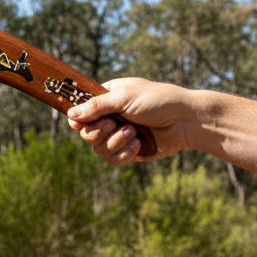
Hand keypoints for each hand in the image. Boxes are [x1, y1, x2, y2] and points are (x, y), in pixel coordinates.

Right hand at [67, 77, 189, 164]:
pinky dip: (124, 153)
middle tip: (114, 123)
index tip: (82, 122)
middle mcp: (110, 117)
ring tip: (133, 132)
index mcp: (107, 99)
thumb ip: (96, 106)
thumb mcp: (124, 97)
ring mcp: (119, 135)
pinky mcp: (129, 151)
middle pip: (85, 133)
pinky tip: (139, 143)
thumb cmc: (158, 101)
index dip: (78, 119)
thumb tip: (70, 114)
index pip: (79, 111)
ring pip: (98, 148)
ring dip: (115, 141)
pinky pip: (113, 159)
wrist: (185, 120)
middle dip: (100, 131)